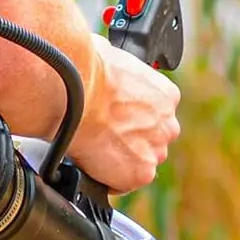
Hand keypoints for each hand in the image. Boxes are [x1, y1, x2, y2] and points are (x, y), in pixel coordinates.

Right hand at [68, 35, 180, 194]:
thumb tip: (104, 69)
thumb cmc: (83, 67)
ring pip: (138, 162)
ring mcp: (156, 150)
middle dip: (129, 140)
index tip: (113, 117)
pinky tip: (89, 159)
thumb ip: (120, 75)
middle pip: (150, 140)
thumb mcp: (111, 58)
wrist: (72, 88)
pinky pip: (123, 182)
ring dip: (118, 159)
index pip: (154, 115)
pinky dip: (107, 176)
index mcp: (166, 95)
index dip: (130, 117)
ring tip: (90, 146)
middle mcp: (167, 124)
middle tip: (101, 133)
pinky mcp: (140, 173)